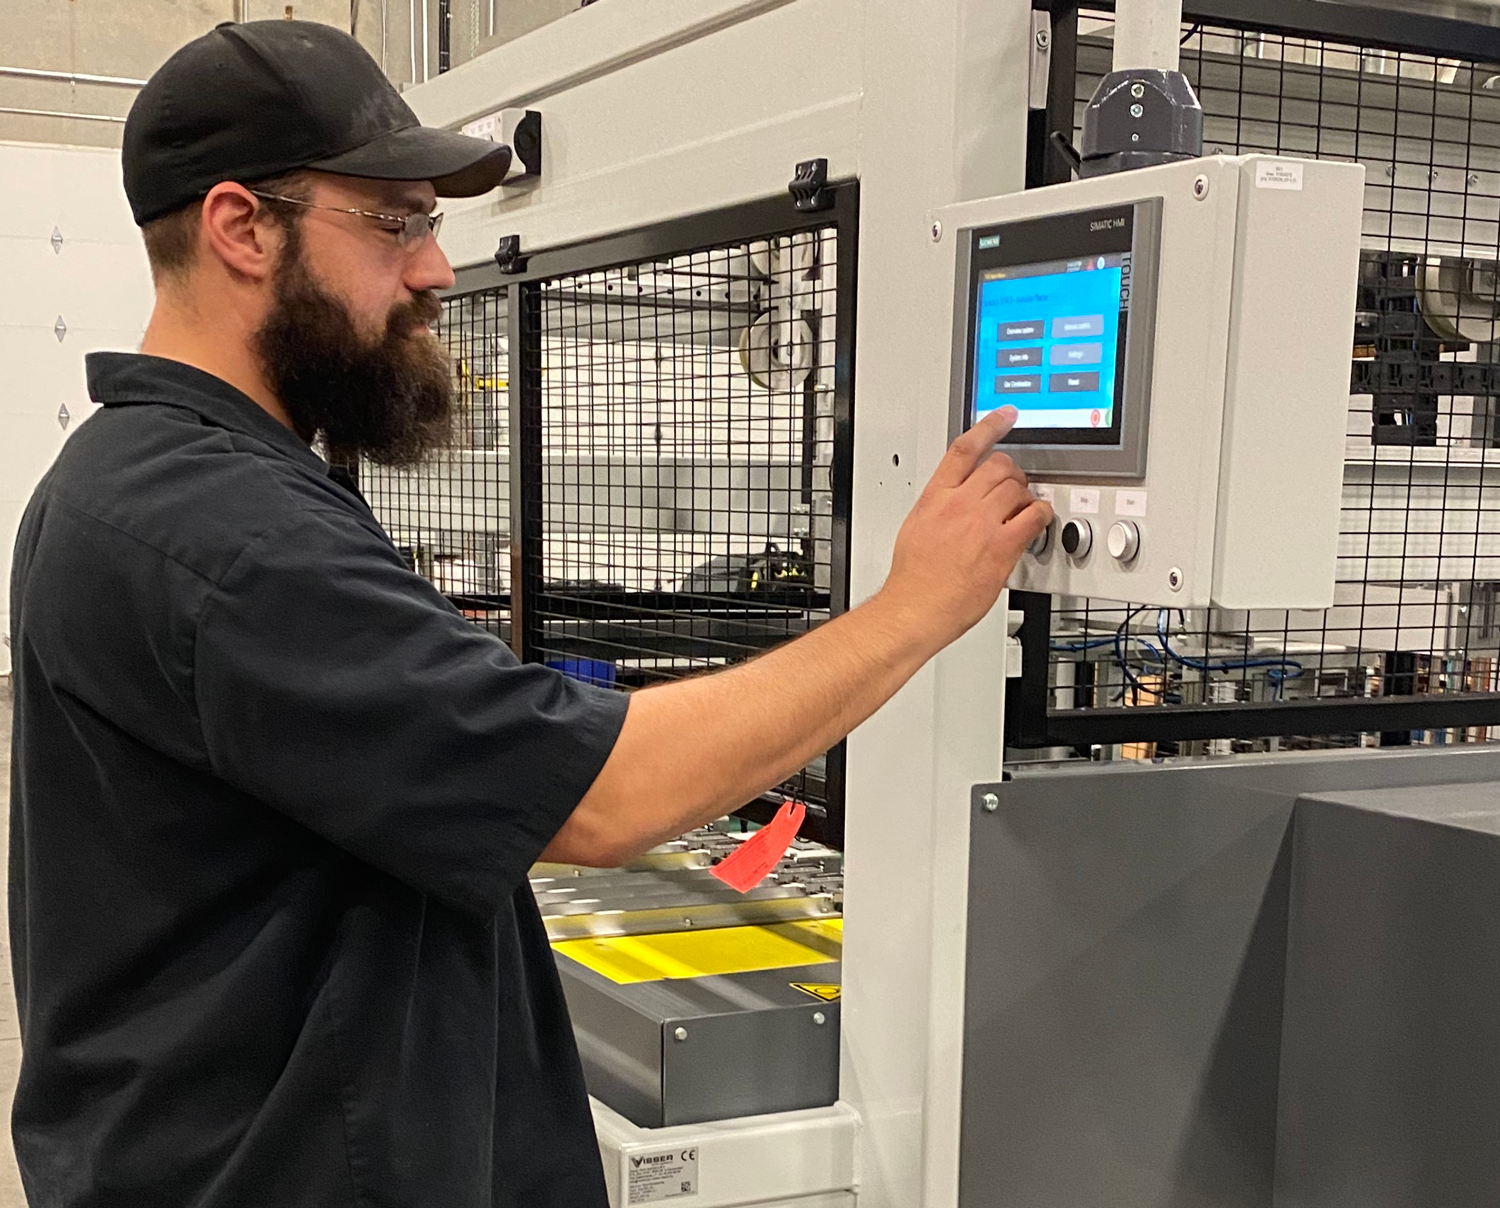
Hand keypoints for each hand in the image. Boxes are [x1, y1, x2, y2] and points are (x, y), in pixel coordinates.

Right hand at [878, 407, 1052, 650]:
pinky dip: (1041, 514)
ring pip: (1017, 487)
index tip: (1004, 416)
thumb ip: (938, 507)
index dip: (989, 427)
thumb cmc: (913, 578)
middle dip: (1012, 472)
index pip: (965, 449)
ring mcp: (982, 524)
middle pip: (998, 466)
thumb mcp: (916, 528)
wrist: (915, 609)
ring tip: (1023, 508)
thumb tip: (951, 501)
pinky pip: (1033, 516)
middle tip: (1015, 484)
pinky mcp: (1002, 546)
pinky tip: (1038, 520)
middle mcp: (959, 505)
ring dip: (1026, 494)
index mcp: (935, 497)